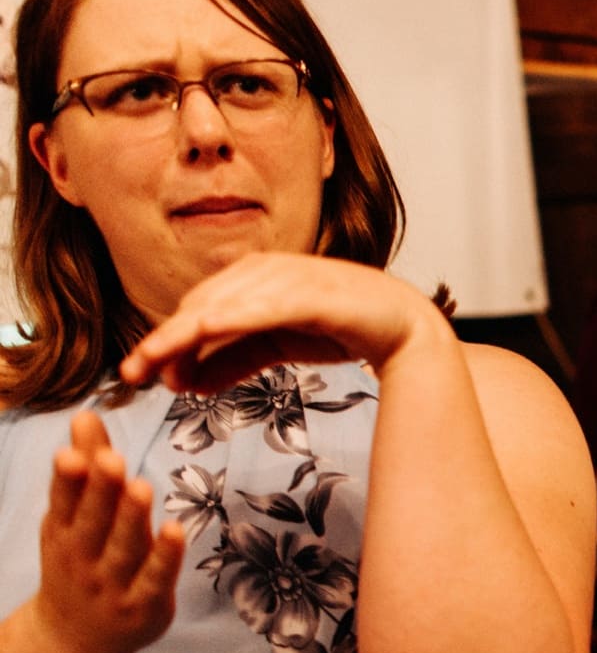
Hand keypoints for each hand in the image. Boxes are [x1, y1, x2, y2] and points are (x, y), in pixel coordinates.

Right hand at [32, 412, 185, 652]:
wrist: (75, 640)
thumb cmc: (80, 562)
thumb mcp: (73, 519)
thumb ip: (86, 468)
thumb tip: (86, 413)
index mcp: (63, 532)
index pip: (65, 502)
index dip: (69, 479)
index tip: (72, 452)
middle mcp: (83, 559)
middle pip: (93, 523)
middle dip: (100, 492)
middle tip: (111, 459)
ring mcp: (113, 585)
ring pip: (124, 549)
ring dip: (132, 519)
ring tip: (140, 485)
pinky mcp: (145, 606)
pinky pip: (156, 579)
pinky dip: (165, 556)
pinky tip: (176, 529)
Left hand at [119, 252, 451, 394]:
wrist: (405, 328)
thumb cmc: (344, 329)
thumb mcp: (276, 348)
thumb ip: (232, 362)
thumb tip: (184, 382)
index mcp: (253, 278)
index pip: (197, 310)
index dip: (166, 341)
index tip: (139, 372)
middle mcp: (264, 270)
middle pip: (200, 306)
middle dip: (164, 341)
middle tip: (135, 373)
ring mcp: (286, 278)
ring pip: (221, 307)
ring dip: (183, 334)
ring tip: (157, 362)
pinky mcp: (309, 293)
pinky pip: (261, 307)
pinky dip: (230, 319)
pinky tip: (203, 332)